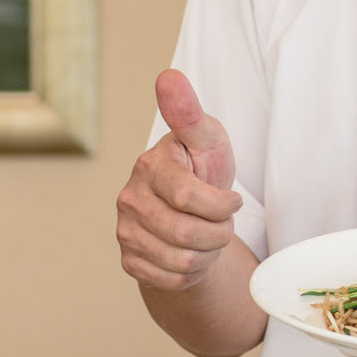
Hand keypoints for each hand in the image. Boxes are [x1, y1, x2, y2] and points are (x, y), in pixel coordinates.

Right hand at [117, 71, 241, 291]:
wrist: (193, 211)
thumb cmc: (203, 167)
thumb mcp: (206, 138)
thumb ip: (189, 111)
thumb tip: (168, 76)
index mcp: (149, 167)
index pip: (189, 198)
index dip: (222, 206)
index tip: (231, 200)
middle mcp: (129, 199)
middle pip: (188, 235)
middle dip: (219, 233)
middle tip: (221, 221)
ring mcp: (125, 232)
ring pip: (184, 263)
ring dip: (209, 253)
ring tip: (207, 234)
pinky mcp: (129, 261)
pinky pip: (172, 281)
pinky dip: (193, 273)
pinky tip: (191, 252)